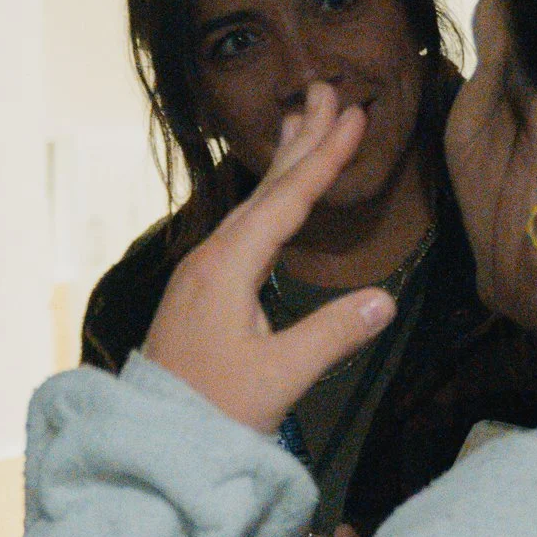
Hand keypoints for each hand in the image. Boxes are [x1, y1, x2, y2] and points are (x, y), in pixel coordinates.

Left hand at [143, 90, 395, 433]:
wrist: (151, 445)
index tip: (353, 115)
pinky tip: (272, 201)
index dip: (324, 158)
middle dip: (301, 140)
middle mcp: (210, 259)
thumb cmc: (213, 413)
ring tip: (301, 121)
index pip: (286, 200)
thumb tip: (385, 300)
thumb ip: (331, 336)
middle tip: (326, 90)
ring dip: (281, 164)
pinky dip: (266, 200)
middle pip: (265, 189)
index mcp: (228, 267)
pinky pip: (240, 228)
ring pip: (250, 206)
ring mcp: (201, 275)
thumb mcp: (279, 377)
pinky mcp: (200, 295)